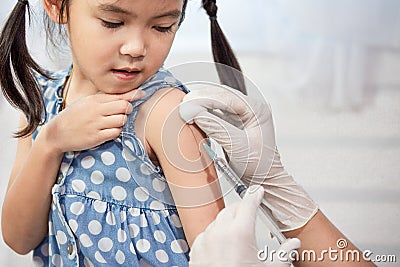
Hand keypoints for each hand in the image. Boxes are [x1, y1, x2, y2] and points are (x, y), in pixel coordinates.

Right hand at [44, 89, 143, 152]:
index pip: (119, 95)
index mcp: (94, 100)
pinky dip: (116, 131)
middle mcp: (96, 111)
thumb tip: (124, 96)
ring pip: (121, 120)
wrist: (56, 133)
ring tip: (114, 122)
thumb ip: (104, 99)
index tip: (142, 93)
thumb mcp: (86, 103)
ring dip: (122, 121)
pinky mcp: (96, 137)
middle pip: (124, 106)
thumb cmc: (73, 117)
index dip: (133, 95)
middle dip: (128, 109)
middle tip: (124, 112)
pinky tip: (110, 130)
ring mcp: (96, 124)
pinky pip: (115, 132)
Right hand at [179, 86, 317, 230]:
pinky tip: (194, 115)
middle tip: (183, 104)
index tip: (187, 104)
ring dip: (201, 103)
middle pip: (221, 95)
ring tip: (186, 108)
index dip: (205, 99)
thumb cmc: (258, 166)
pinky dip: (203, 112)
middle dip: (201, 98)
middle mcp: (251, 108)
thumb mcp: (236, 146)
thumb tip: (193, 112)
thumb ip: (215, 127)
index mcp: (257, 110)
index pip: (227, 97)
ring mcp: (242, 114)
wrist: (263, 180)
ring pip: (217, 101)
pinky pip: (215, 111)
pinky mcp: (233, 121)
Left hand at [189, 185, 300, 266]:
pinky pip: (205, 234)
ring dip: (226, 223)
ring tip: (235, 237)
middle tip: (248, 214)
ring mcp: (206, 240)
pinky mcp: (196, 249)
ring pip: (217, 221)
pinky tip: (221, 246)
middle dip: (240, 209)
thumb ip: (283, 253)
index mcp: (240, 233)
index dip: (254, 195)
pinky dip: (213, 236)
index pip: (248, 203)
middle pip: (231, 209)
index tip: (257, 191)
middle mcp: (220, 232)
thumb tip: (293, 245)